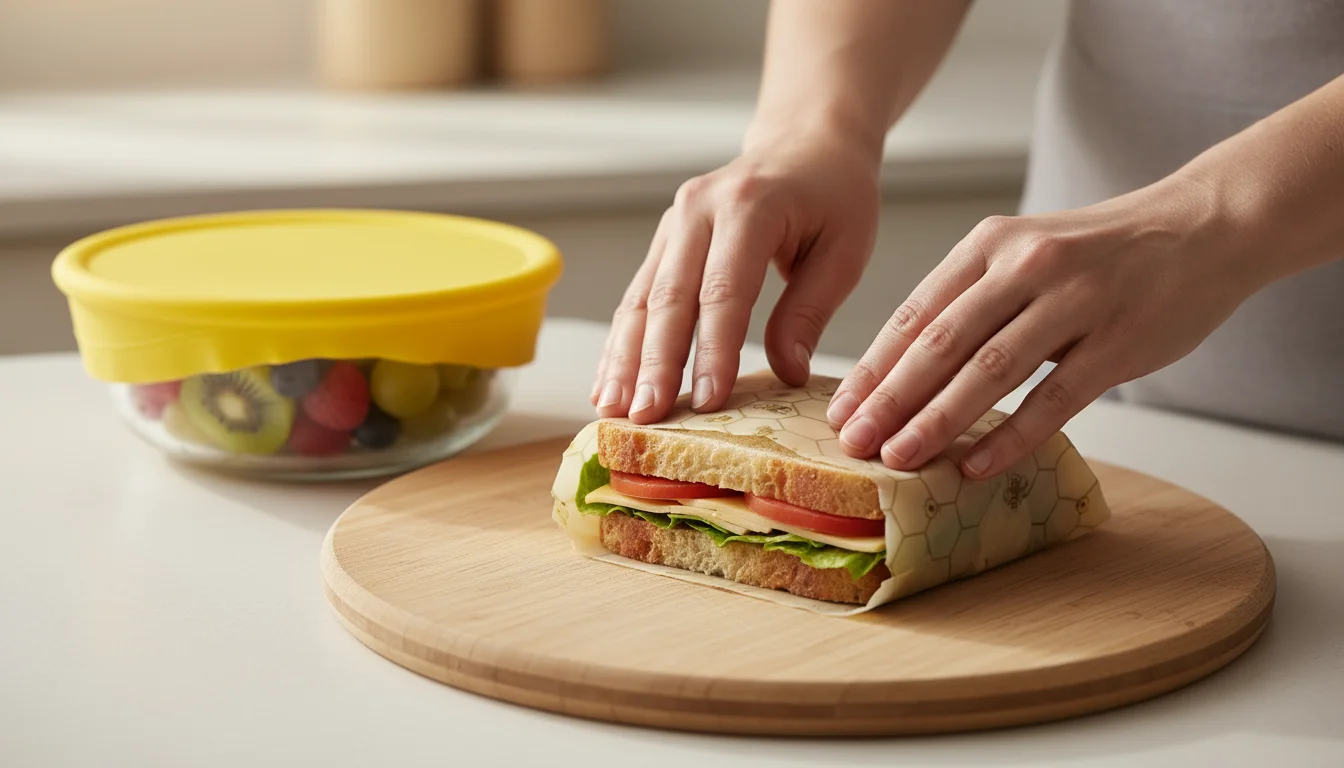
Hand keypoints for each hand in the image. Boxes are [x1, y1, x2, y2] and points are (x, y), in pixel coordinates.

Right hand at [592, 133, 880, 422]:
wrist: (805, 143)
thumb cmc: (834, 196)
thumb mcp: (845, 250)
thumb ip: (809, 311)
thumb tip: (787, 373)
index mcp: (749, 206)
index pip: (724, 290)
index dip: (713, 350)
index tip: (707, 401)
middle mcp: (698, 209)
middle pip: (669, 297)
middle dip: (655, 363)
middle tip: (645, 416)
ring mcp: (673, 223)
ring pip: (640, 299)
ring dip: (624, 358)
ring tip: (613, 408)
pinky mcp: (663, 241)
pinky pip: (636, 296)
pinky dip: (621, 342)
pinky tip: (609, 382)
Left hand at [827, 176, 1263, 477]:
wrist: (1202, 226)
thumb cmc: (1100, 254)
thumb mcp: (1023, 253)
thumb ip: (971, 301)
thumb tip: (905, 372)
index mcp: (990, 245)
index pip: (915, 314)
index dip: (874, 367)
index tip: (841, 410)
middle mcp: (1025, 266)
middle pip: (941, 343)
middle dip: (889, 399)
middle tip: (853, 443)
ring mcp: (1074, 301)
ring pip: (989, 370)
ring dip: (937, 420)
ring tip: (898, 458)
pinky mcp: (1118, 340)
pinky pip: (1054, 397)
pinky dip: (1011, 436)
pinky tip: (976, 465)